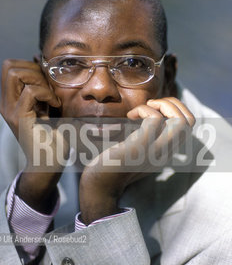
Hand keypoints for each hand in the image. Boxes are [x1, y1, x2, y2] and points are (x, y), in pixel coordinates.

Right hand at [0, 59, 62, 212]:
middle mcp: (7, 104)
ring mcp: (11, 111)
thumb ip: (44, 88)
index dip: (30, 65)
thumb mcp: (48, 106)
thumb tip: (42, 63)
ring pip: (14, 74)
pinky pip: (30, 92)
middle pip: (8, 66)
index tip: (47, 80)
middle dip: (33, 69)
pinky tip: (55, 104)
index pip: (10, 67)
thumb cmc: (53, 135)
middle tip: (48, 87)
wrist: (50, 163)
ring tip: (51, 97)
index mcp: (12, 100)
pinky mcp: (19, 119)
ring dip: (39, 80)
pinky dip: (46, 94)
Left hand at [79, 97, 194, 223]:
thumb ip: (151, 139)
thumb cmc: (115, 164)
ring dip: (162, 105)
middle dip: (174, 103)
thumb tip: (154, 117)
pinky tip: (130, 115)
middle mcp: (165, 152)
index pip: (189, 126)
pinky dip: (143, 110)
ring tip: (145, 107)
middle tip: (152, 104)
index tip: (157, 108)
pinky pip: (153, 120)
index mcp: (166, 151)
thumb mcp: (140, 150)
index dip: (178, 109)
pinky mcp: (139, 147)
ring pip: (179, 121)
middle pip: (189, 122)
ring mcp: (154, 150)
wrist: (100, 185)